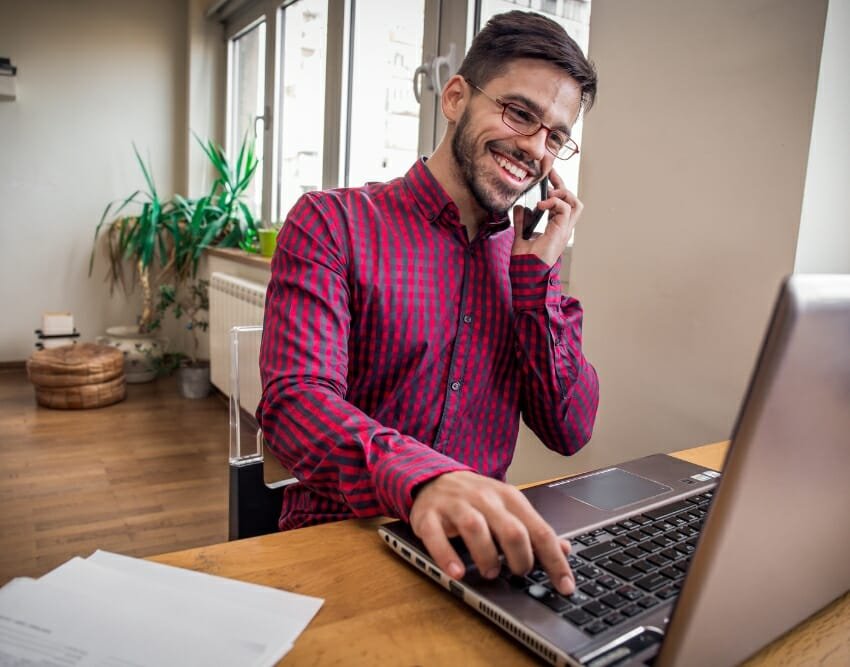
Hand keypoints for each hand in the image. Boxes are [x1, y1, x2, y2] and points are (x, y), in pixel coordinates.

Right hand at [409, 471, 574, 594]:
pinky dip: (446, 556)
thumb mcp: (508, 508)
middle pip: (512, 530)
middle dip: (521, 559)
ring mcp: (455, 505)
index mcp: (509, 498)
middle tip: (520, 574)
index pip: (539, 531)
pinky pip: (436, 535)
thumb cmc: (475, 499)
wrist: (434, 478)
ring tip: (491, 573)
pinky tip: (456, 572)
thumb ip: (534, 530)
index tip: (565, 586)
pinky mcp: (428, 515)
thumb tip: (565, 549)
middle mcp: (485, 498)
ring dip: (487, 557)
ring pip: (476, 529)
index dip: (555, 561)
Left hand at [512, 167, 582, 266]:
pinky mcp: (560, 232)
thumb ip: (522, 222)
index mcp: (556, 228)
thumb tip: (520, 208)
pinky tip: (541, 204)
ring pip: (575, 204)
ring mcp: (563, 230)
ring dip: (562, 194)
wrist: (527, 275)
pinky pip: (565, 209)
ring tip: (547, 194)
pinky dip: (555, 202)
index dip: (557, 189)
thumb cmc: (525, 262)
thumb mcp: (520, 236)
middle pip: (572, 201)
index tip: (547, 177)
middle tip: (550, 174)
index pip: (563, 204)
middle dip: (562, 185)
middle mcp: (562, 228)